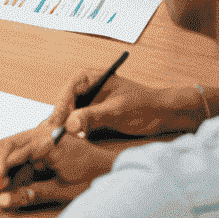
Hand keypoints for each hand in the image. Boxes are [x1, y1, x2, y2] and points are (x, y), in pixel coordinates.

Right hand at [0, 125, 111, 210]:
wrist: (115, 169)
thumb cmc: (95, 178)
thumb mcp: (63, 190)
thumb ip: (30, 194)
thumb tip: (2, 200)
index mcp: (47, 138)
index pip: (11, 152)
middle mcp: (41, 131)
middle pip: (5, 148)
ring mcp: (40, 135)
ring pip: (9, 152)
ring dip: (0, 173)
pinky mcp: (41, 144)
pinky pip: (20, 156)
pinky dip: (11, 172)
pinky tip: (2, 187)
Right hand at [49, 70, 212, 138]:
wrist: (163, 114)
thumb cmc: (143, 106)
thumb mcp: (116, 111)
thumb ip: (92, 116)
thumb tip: (69, 125)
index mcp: (89, 77)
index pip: (68, 91)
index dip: (60, 107)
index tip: (56, 123)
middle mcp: (87, 87)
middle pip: (66, 103)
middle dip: (62, 119)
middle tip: (56, 135)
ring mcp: (90, 101)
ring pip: (71, 114)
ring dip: (68, 126)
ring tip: (62, 140)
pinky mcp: (95, 114)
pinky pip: (80, 122)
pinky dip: (77, 131)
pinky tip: (75, 140)